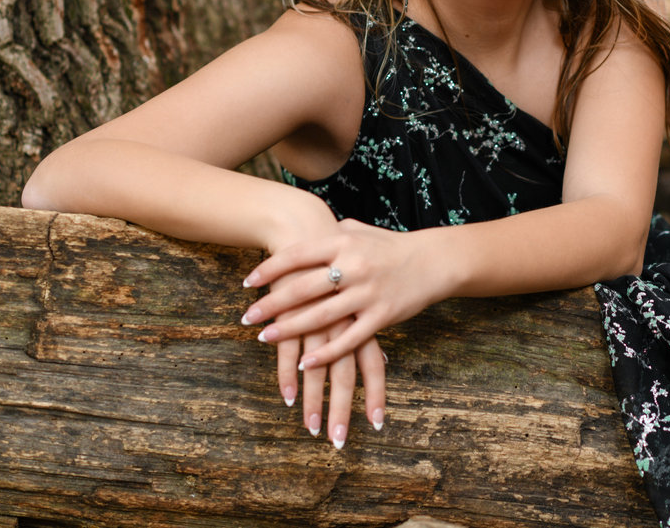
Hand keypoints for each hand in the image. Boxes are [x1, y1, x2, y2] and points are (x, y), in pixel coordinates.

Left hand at [241, 219, 446, 389]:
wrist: (434, 261)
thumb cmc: (390, 246)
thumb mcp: (360, 231)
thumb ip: (331, 233)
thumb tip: (303, 232)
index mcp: (344, 242)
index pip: (298, 255)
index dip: (270, 268)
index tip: (248, 283)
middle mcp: (354, 267)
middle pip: (304, 288)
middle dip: (271, 304)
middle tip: (247, 317)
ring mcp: (369, 293)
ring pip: (322, 317)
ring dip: (290, 329)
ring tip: (264, 338)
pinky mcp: (383, 316)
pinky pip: (349, 339)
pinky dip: (325, 353)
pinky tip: (304, 363)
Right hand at [262, 271, 386, 444]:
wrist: (308, 229)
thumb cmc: (338, 263)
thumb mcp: (359, 297)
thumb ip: (366, 321)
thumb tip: (381, 356)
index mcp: (363, 317)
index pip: (374, 364)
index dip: (376, 394)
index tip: (377, 424)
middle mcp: (343, 323)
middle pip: (346, 375)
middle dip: (343, 411)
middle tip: (339, 441)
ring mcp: (317, 321)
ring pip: (317, 371)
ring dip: (313, 403)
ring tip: (311, 430)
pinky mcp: (291, 316)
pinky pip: (291, 353)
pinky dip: (289, 377)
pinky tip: (288, 398)